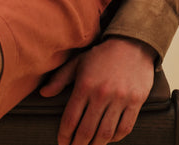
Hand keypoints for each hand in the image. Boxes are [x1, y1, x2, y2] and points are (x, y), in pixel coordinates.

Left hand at [40, 37, 155, 144]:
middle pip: (87, 130)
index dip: (64, 135)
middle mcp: (101, 93)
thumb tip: (43, 94)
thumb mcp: (78, 62)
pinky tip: (108, 138)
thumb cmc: (101, 55)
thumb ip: (60, 79)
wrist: (132, 44)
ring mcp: (120, 99)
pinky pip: (124, 128)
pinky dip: (115, 138)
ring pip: (105, 133)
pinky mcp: (135, 102)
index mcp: (84, 84)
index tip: (62, 143)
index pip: (71, 118)